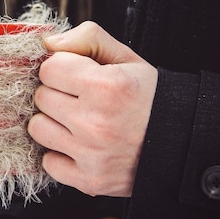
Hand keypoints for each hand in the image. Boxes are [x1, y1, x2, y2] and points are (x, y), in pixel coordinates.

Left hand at [28, 21, 157, 196]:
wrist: (181, 142)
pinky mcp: (90, 180)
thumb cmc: (148, 96)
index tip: (76, 75)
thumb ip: (87, 38)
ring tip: (77, 120)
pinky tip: (79, 145)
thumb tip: (47, 43)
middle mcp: (97, 122)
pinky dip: (60, 154)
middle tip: (80, 98)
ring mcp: (92, 154)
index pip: (48, 68)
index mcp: (106, 86)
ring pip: (38, 128)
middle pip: (41, 97)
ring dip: (53, 122)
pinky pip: (48, 163)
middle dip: (57, 93)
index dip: (61, 68)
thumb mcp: (125, 57)